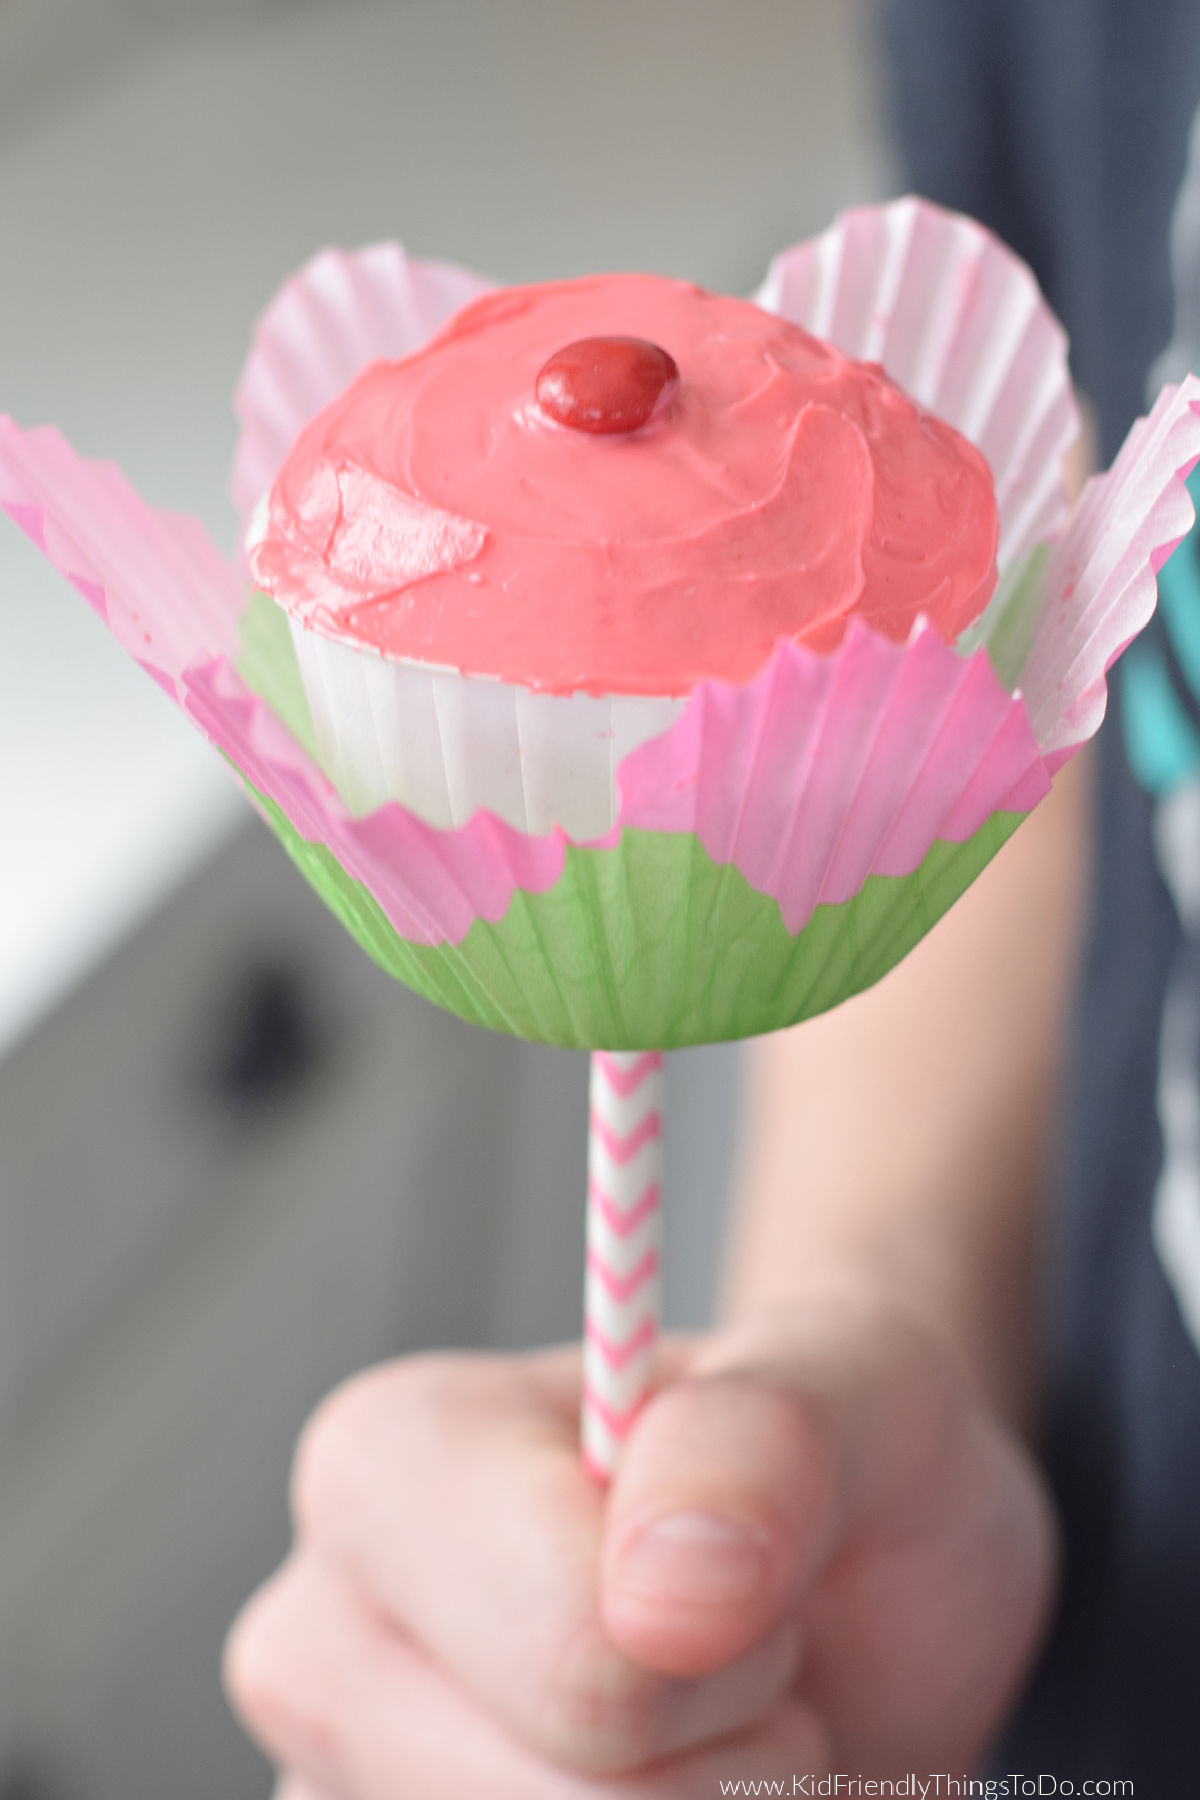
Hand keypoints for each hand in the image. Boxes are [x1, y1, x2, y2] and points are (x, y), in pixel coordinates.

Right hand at [225, 1287, 1055, 1795]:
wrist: (839, 1585)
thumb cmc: (825, 1466)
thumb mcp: (850, 1391)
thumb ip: (761, 1439)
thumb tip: (666, 1589)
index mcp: (384, 1461)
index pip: (579, 1658)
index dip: (738, 1652)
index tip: (756, 1584)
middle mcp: (317, 1640)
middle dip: (732, 1768)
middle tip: (751, 1669)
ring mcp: (330, 1790)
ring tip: (715, 1737)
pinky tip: (671, 1793)